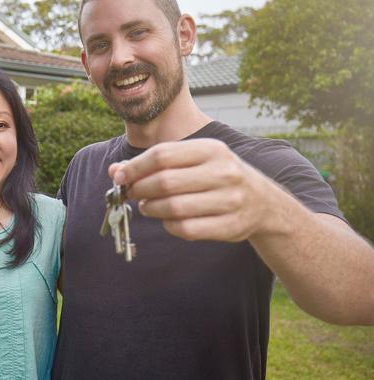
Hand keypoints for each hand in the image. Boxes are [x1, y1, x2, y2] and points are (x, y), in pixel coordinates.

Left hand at [109, 139, 276, 242]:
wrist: (264, 203)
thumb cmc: (217, 176)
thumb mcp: (193, 160)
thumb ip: (156, 162)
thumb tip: (115, 171)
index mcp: (211, 149)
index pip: (161, 155)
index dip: (134, 167)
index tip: (120, 176)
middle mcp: (224, 172)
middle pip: (165, 182)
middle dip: (140, 190)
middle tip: (132, 194)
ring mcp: (230, 201)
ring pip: (173, 208)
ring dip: (150, 209)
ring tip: (147, 206)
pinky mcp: (230, 226)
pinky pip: (187, 229)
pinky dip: (169, 226)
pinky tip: (168, 220)